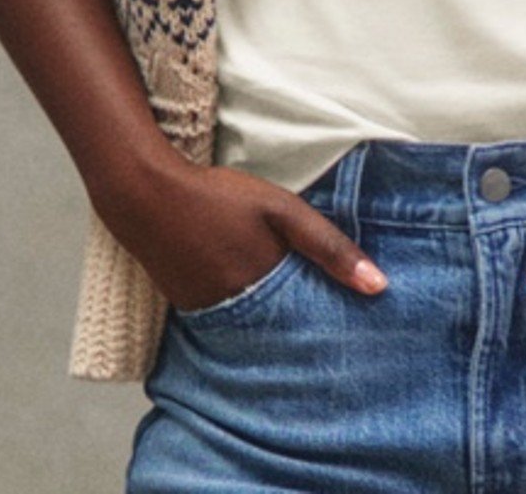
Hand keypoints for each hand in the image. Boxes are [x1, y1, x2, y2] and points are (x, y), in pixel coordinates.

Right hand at [100, 151, 387, 311]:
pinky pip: (226, 317)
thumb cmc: (219, 196)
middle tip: (330, 321)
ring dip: (272, 317)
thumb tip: (379, 286)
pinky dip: (243, 308)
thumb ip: (329, 246)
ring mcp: (208, 315)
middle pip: (281, 329)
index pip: (308, 324)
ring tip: (295, 306)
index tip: (353, 325)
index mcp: (265, 292)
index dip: (329, 321)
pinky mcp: (188, 307)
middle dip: (303, 325)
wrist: (146, 195)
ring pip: (253, 325)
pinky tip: (253, 291)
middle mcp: (236, 315)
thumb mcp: (281, 210)